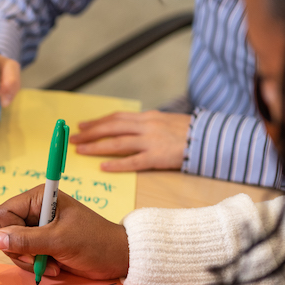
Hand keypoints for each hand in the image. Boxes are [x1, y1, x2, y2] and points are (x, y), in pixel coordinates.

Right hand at [0, 185, 128, 279]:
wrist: (118, 257)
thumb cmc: (94, 242)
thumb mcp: (60, 241)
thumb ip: (26, 240)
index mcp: (38, 198)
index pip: (2, 213)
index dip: (8, 233)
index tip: (26, 249)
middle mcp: (35, 210)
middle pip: (4, 231)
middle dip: (19, 251)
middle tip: (38, 261)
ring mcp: (38, 228)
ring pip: (12, 246)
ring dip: (29, 261)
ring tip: (52, 266)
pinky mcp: (42, 243)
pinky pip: (24, 255)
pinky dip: (35, 265)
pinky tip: (54, 267)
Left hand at [70, 111, 191, 171]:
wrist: (211, 138)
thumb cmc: (188, 132)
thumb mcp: (165, 122)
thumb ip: (146, 125)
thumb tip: (127, 130)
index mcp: (147, 117)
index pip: (117, 118)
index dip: (98, 121)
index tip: (82, 125)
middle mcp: (147, 126)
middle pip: (112, 128)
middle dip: (90, 132)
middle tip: (73, 138)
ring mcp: (152, 141)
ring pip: (118, 143)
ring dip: (97, 146)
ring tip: (80, 150)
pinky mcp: (158, 157)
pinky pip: (134, 161)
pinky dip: (117, 164)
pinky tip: (103, 166)